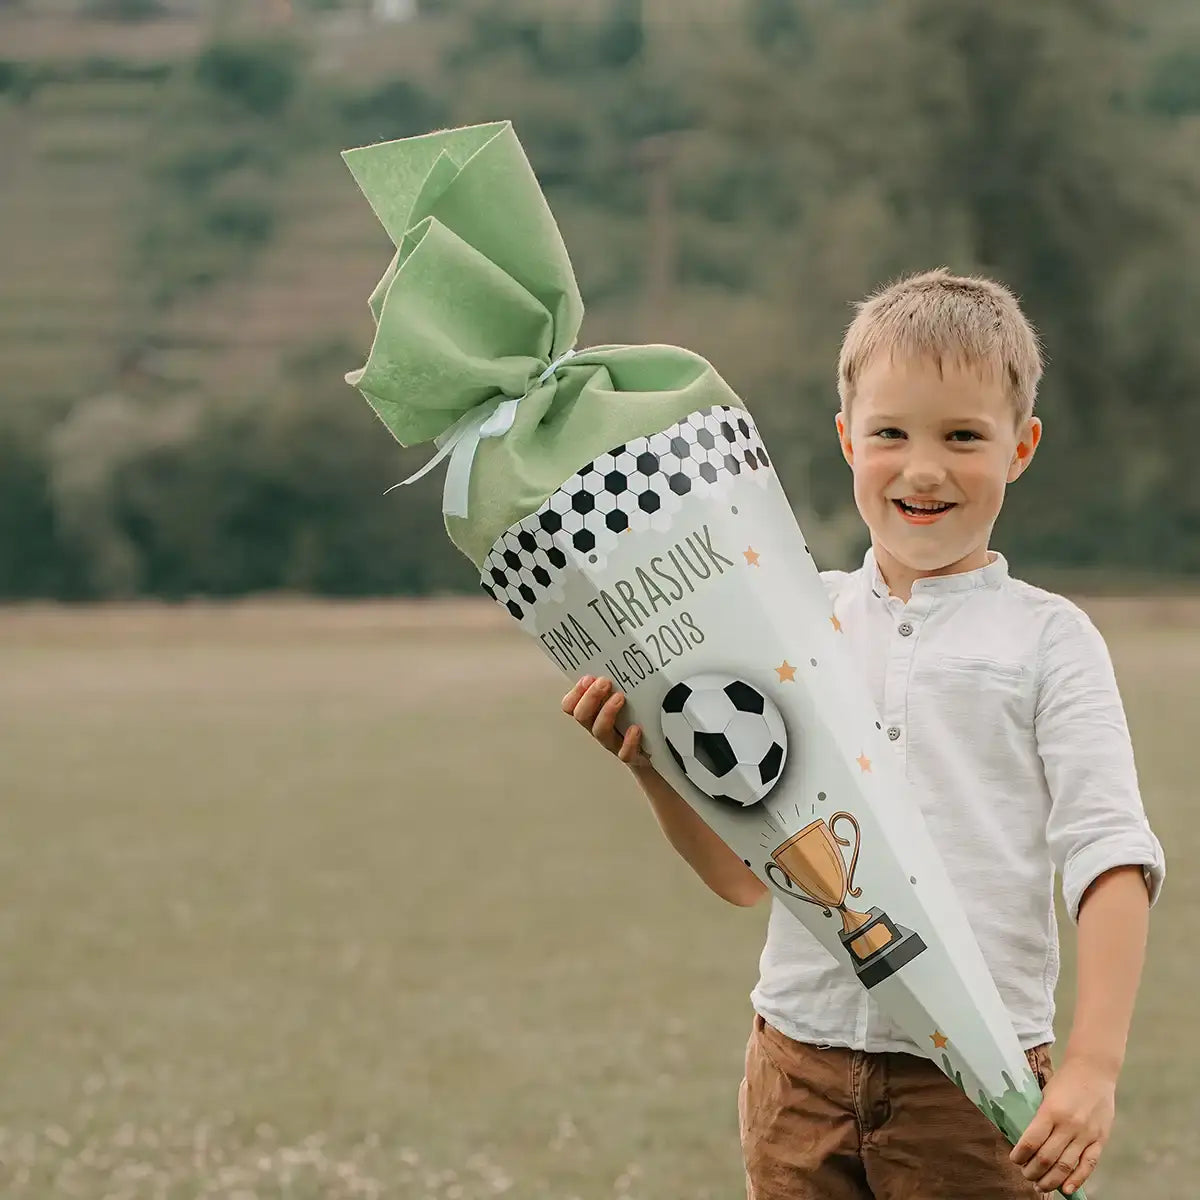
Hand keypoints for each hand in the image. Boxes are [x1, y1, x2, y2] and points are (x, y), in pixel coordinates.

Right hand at [561, 676, 651, 769]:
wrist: (656, 751)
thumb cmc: (638, 719)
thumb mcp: (626, 698)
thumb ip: (618, 684)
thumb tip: (619, 657)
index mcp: (594, 713)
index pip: (571, 705)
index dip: (575, 693)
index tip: (588, 678)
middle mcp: (600, 727)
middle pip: (582, 716)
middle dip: (590, 698)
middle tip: (604, 682)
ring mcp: (614, 743)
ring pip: (600, 731)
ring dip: (606, 712)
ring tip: (619, 698)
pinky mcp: (632, 755)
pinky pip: (625, 753)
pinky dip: (629, 741)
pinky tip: (635, 729)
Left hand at [1009, 1056, 1116, 1195]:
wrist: (1094, 1071)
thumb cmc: (1065, 1081)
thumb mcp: (1045, 1094)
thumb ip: (1040, 1117)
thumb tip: (1027, 1141)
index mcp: (1051, 1111)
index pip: (1031, 1140)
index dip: (1020, 1155)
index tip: (1014, 1160)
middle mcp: (1069, 1125)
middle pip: (1047, 1158)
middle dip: (1033, 1171)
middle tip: (1026, 1175)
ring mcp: (1086, 1135)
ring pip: (1066, 1166)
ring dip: (1051, 1180)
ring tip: (1040, 1186)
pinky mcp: (1100, 1140)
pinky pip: (1088, 1165)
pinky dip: (1077, 1180)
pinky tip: (1066, 1190)